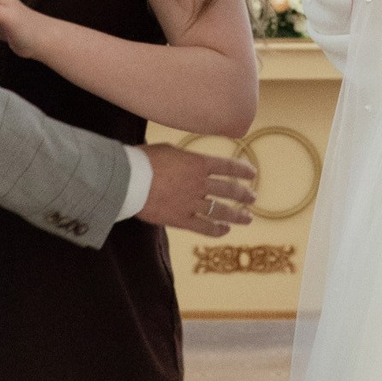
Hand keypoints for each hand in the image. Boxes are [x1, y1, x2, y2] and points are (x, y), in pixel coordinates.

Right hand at [136, 145, 256, 235]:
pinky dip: (217, 229)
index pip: (227, 166)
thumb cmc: (144, 160)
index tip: (252, 173)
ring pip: (221, 210)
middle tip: (252, 197)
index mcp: (198, 163)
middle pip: (229, 190)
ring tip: (248, 218)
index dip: (242, 170)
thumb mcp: (169, 150)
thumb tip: (190, 160)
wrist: (129, 180)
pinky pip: (204, 227)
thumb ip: (185, 158)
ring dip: (237, 215)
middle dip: (244, 194)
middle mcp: (199, 183)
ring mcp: (191, 203)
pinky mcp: (181, 219)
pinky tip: (225, 230)